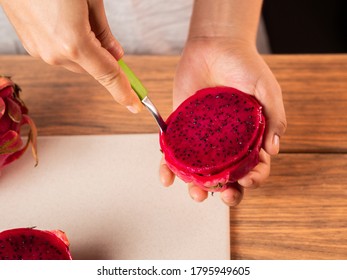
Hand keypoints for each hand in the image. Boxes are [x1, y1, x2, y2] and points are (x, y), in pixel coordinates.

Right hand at [0, 0, 141, 112]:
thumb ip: (104, 32)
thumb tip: (115, 54)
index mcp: (74, 44)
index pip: (108, 76)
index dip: (125, 92)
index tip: (136, 105)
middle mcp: (54, 54)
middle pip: (92, 68)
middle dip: (103, 58)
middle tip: (106, 40)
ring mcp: (38, 50)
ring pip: (75, 61)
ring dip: (85, 50)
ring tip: (76, 17)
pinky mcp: (29, 43)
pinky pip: (59, 53)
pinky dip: (69, 44)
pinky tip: (64, 20)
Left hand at [159, 37, 286, 205]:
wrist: (215, 45)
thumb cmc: (245, 65)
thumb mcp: (267, 90)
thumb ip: (275, 118)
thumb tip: (274, 150)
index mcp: (250, 138)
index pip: (254, 167)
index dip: (253, 179)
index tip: (247, 179)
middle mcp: (227, 143)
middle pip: (227, 176)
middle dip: (226, 192)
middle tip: (223, 194)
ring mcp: (203, 139)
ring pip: (200, 171)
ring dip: (197, 187)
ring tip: (196, 193)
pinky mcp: (182, 130)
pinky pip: (174, 153)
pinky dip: (169, 167)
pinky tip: (167, 177)